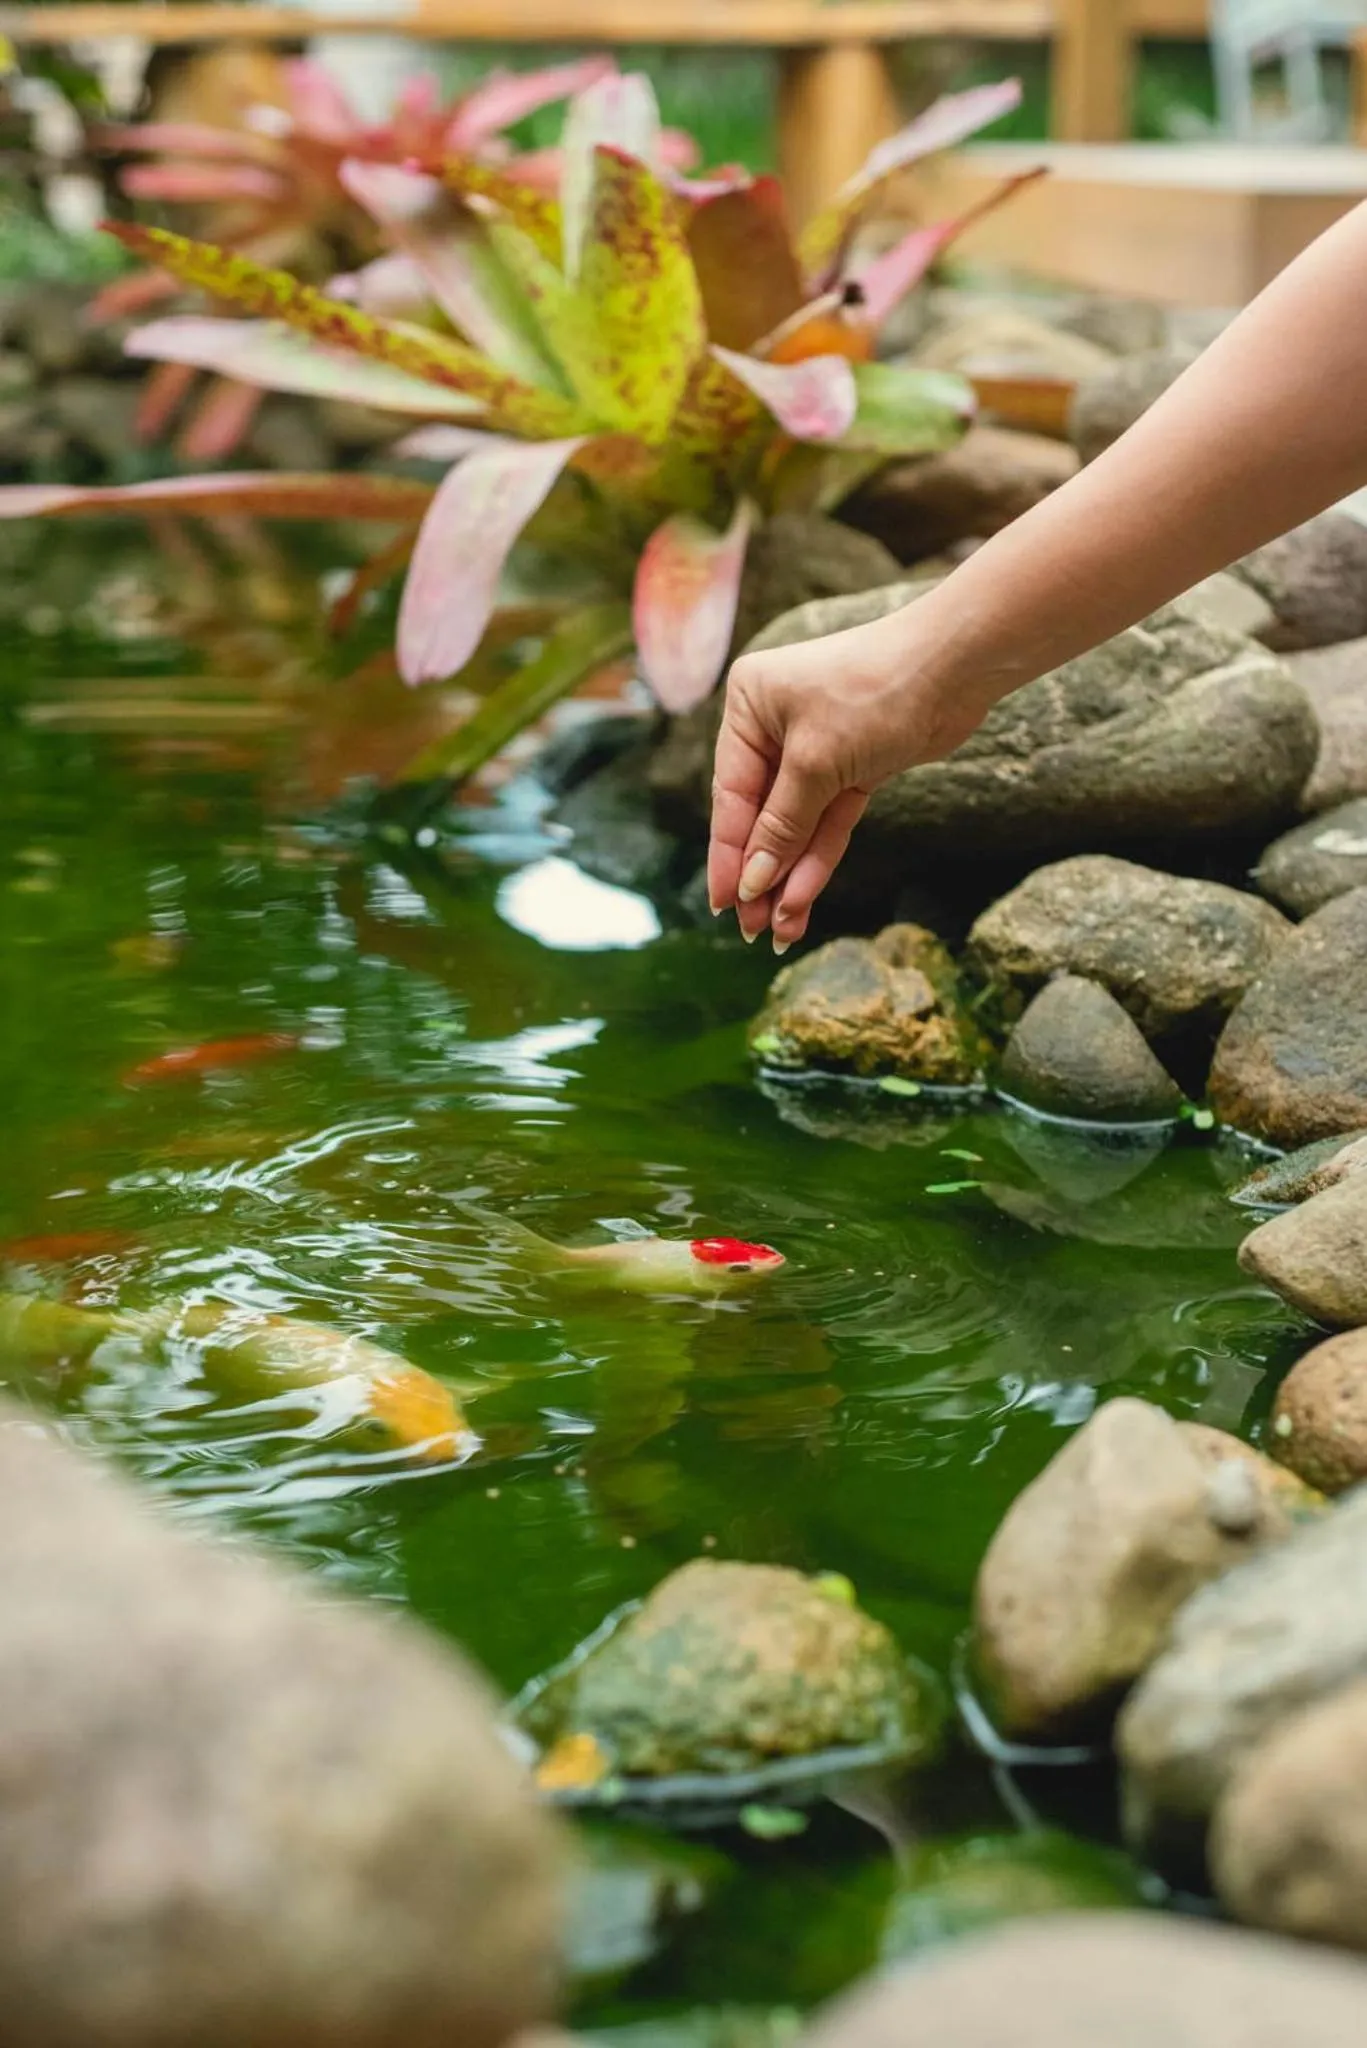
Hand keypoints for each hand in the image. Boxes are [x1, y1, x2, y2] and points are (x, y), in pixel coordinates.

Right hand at [707, 603, 992, 948]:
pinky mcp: (853, 767)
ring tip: (779, 933)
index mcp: (748, 707)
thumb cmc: (874, 692)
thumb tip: (753, 883)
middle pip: (762, 815)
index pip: (731, 795)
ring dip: (790, 878)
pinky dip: (817, 859)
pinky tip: (802, 901)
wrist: (955, 666)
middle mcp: (775, 726)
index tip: (725, 905)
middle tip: (752, 932)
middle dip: (761, 875)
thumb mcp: (816, 763)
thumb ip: (783, 825)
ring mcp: (815, 748)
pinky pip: (827, 822)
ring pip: (796, 826)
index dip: (729, 855)